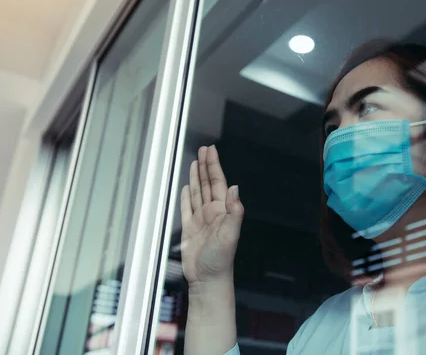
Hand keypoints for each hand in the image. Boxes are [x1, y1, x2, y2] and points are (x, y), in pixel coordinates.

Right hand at [180, 145, 243, 283]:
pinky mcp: (191, 229)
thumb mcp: (230, 233)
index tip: (211, 150)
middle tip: (203, 149)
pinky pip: (187, 208)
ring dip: (196, 177)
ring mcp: (201, 220)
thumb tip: (234, 188)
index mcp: (223, 211)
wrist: (208, 279)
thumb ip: (234, 210)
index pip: (218, 183)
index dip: (214, 166)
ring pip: (198, 193)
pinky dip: (186, 197)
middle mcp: (213, 213)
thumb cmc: (220, 260)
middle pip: (207, 183)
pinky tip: (186, 188)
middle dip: (205, 166)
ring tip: (195, 162)